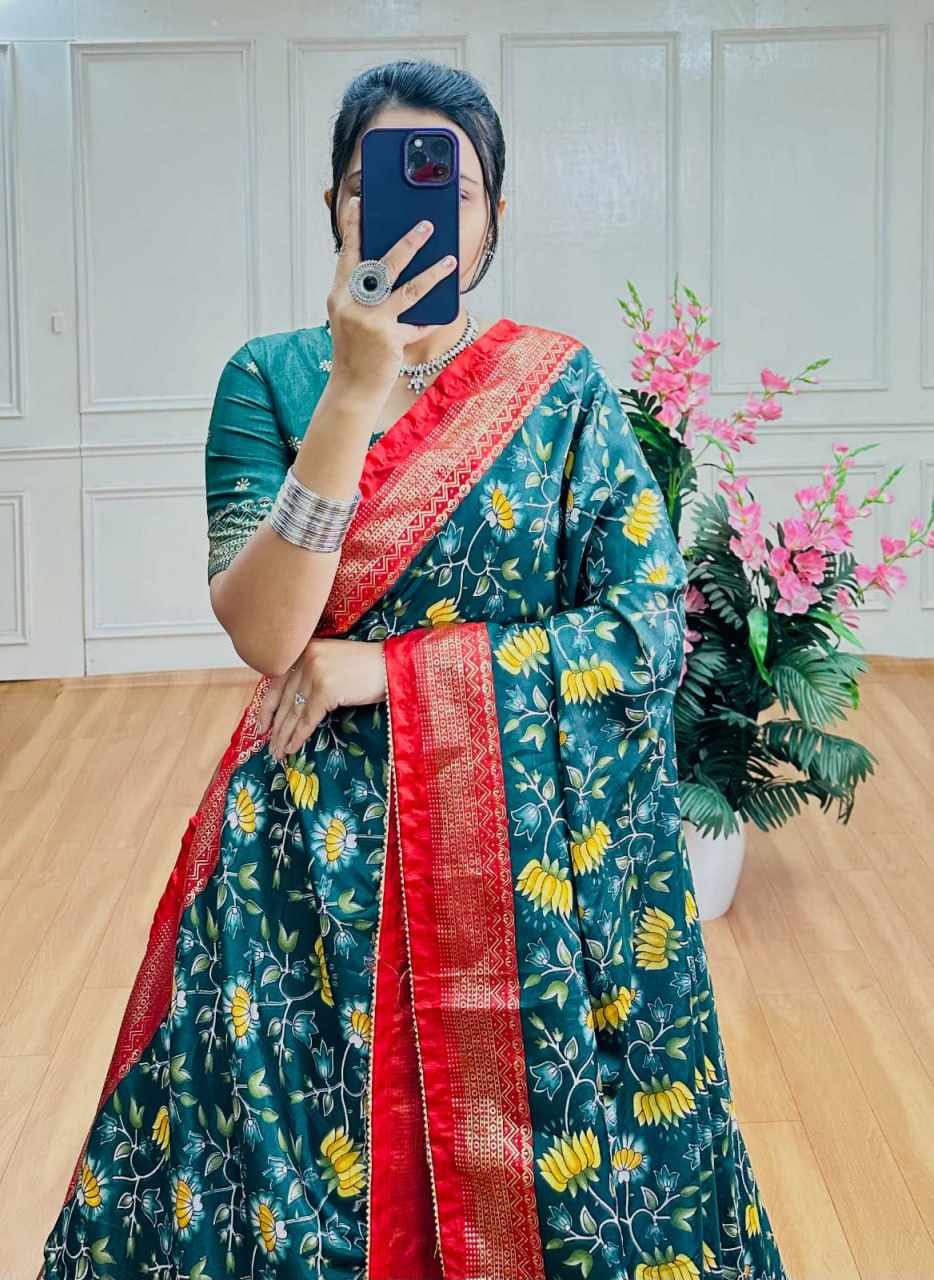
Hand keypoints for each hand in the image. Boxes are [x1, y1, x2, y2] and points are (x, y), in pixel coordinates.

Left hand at [257, 638, 386, 761]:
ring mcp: (315, 673)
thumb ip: (311, 673)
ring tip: (278, 753)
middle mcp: (306, 658)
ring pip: (294, 711)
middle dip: (276, 727)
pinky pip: (308, 719)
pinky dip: (298, 736)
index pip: (277, 681)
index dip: (268, 707)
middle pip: (285, 699)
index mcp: (305, 649)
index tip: (262, 726)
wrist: (394, 665)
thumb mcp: (332, 662)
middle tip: (270, 747)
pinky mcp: (326, 689)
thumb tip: (292, 704)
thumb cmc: (367, 667)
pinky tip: (291, 749)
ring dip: (284, 736)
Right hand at [327, 193, 458, 401]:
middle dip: (408, 243)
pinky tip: (446, 310)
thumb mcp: (351, 319)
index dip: (353, 228)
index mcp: (339, 296)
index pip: (347, 255)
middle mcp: (352, 305)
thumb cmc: (354, 352)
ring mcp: (370, 322)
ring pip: (408, 289)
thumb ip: (366, 296)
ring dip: (433, 272)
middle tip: (426, 225)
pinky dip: (431, 319)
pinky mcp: (388, 339)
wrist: (351, 389)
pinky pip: (417, 324)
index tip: (359, 203)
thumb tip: (395, 271)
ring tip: (450, 260)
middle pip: (384, 265)